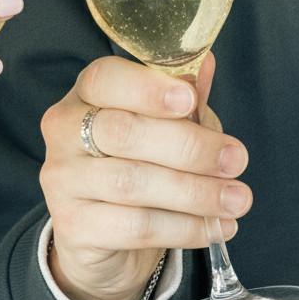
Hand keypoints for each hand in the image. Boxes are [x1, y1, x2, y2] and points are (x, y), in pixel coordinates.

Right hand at [39, 52, 251, 299]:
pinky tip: (214, 228)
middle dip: (189, 147)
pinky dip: (183, 228)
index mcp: (85, 95)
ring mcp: (61, 181)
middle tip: (237, 161)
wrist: (103, 236)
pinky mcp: (72, 227)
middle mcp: (63, 133)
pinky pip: (134, 227)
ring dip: (194, 193)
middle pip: (123, 132)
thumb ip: (183, 100)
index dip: (146, 88)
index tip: (190, 100)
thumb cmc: (138, 166)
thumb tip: (206, 63)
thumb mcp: (165, 127)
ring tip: (237, 200)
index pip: (104, 79)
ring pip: (131, 184)